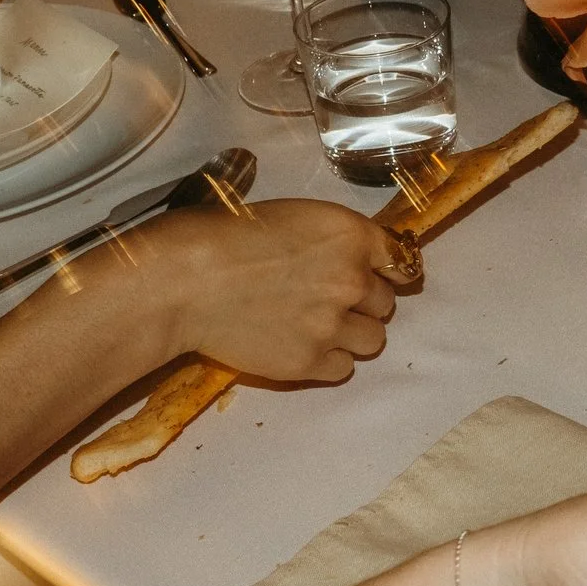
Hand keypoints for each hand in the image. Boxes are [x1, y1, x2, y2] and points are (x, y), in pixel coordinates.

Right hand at [112, 199, 403, 382]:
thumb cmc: (226, 236)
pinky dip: (328, 360)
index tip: (377, 277)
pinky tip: (300, 345)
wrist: (185, 281)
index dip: (386, 271)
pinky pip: (343, 368)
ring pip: (373, 339)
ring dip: (350, 334)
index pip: (400, 260)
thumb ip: (334, 240)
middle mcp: (353, 280)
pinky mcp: (310, 362)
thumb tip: (354, 260)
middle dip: (361, 302)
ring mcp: (334, 325)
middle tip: (325, 300)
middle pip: (386, 302)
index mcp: (352, 235)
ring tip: (313, 325)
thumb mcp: (295, 217)